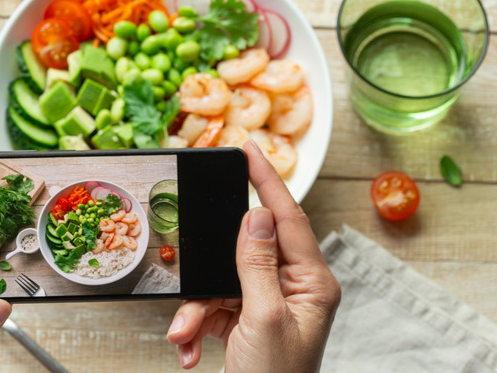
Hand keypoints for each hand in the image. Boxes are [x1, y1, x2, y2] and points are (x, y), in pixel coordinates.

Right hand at [166, 141, 340, 371]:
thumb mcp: (261, 319)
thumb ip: (256, 263)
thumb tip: (255, 216)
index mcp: (312, 283)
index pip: (288, 218)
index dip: (266, 180)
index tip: (248, 150)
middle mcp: (293, 288)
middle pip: (246, 251)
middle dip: (210, 269)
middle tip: (196, 258)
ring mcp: (269, 304)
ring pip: (222, 281)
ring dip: (197, 308)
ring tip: (185, 334)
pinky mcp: (247, 320)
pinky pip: (214, 305)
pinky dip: (196, 324)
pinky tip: (189, 347)